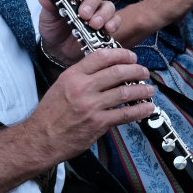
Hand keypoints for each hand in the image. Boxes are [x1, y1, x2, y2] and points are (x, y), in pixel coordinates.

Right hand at [26, 48, 155, 159]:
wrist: (41, 138)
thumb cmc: (51, 113)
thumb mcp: (62, 85)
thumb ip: (82, 76)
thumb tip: (105, 69)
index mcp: (73, 75)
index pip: (102, 56)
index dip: (121, 54)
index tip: (131, 56)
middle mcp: (83, 88)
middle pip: (117, 72)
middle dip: (136, 70)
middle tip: (144, 71)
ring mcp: (91, 106)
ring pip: (124, 92)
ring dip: (142, 90)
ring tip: (150, 89)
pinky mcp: (98, 123)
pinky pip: (125, 114)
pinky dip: (139, 110)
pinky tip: (147, 108)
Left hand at [38, 0, 120, 65]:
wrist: (59, 49)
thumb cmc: (53, 27)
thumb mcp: (47, 16)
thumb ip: (47, 4)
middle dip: (91, 3)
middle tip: (83, 14)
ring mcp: (99, 11)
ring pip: (108, 5)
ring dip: (102, 14)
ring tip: (94, 25)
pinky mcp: (106, 24)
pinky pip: (116, 19)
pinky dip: (113, 23)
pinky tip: (107, 29)